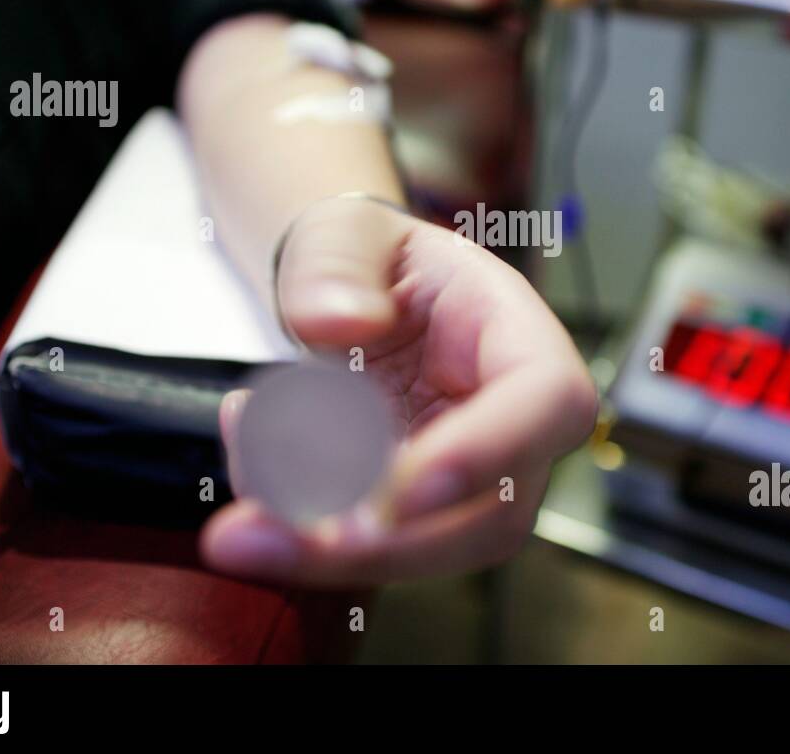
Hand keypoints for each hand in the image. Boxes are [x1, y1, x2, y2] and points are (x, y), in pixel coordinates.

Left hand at [199, 195, 597, 585]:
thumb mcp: (345, 233)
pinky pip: (368, 549)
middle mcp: (513, 425)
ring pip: (430, 552)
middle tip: (275, 531)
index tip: (391, 494)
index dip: (485, 454)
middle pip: (494, 515)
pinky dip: (298, 534)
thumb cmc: (369, 260)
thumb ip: (335, 265)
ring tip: (242, 521)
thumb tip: (338, 323)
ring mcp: (469, 481)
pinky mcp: (415, 516)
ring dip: (328, 557)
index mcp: (518, 335)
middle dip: (387, 543)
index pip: (547, 402)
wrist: (344, 300)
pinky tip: (249, 475)